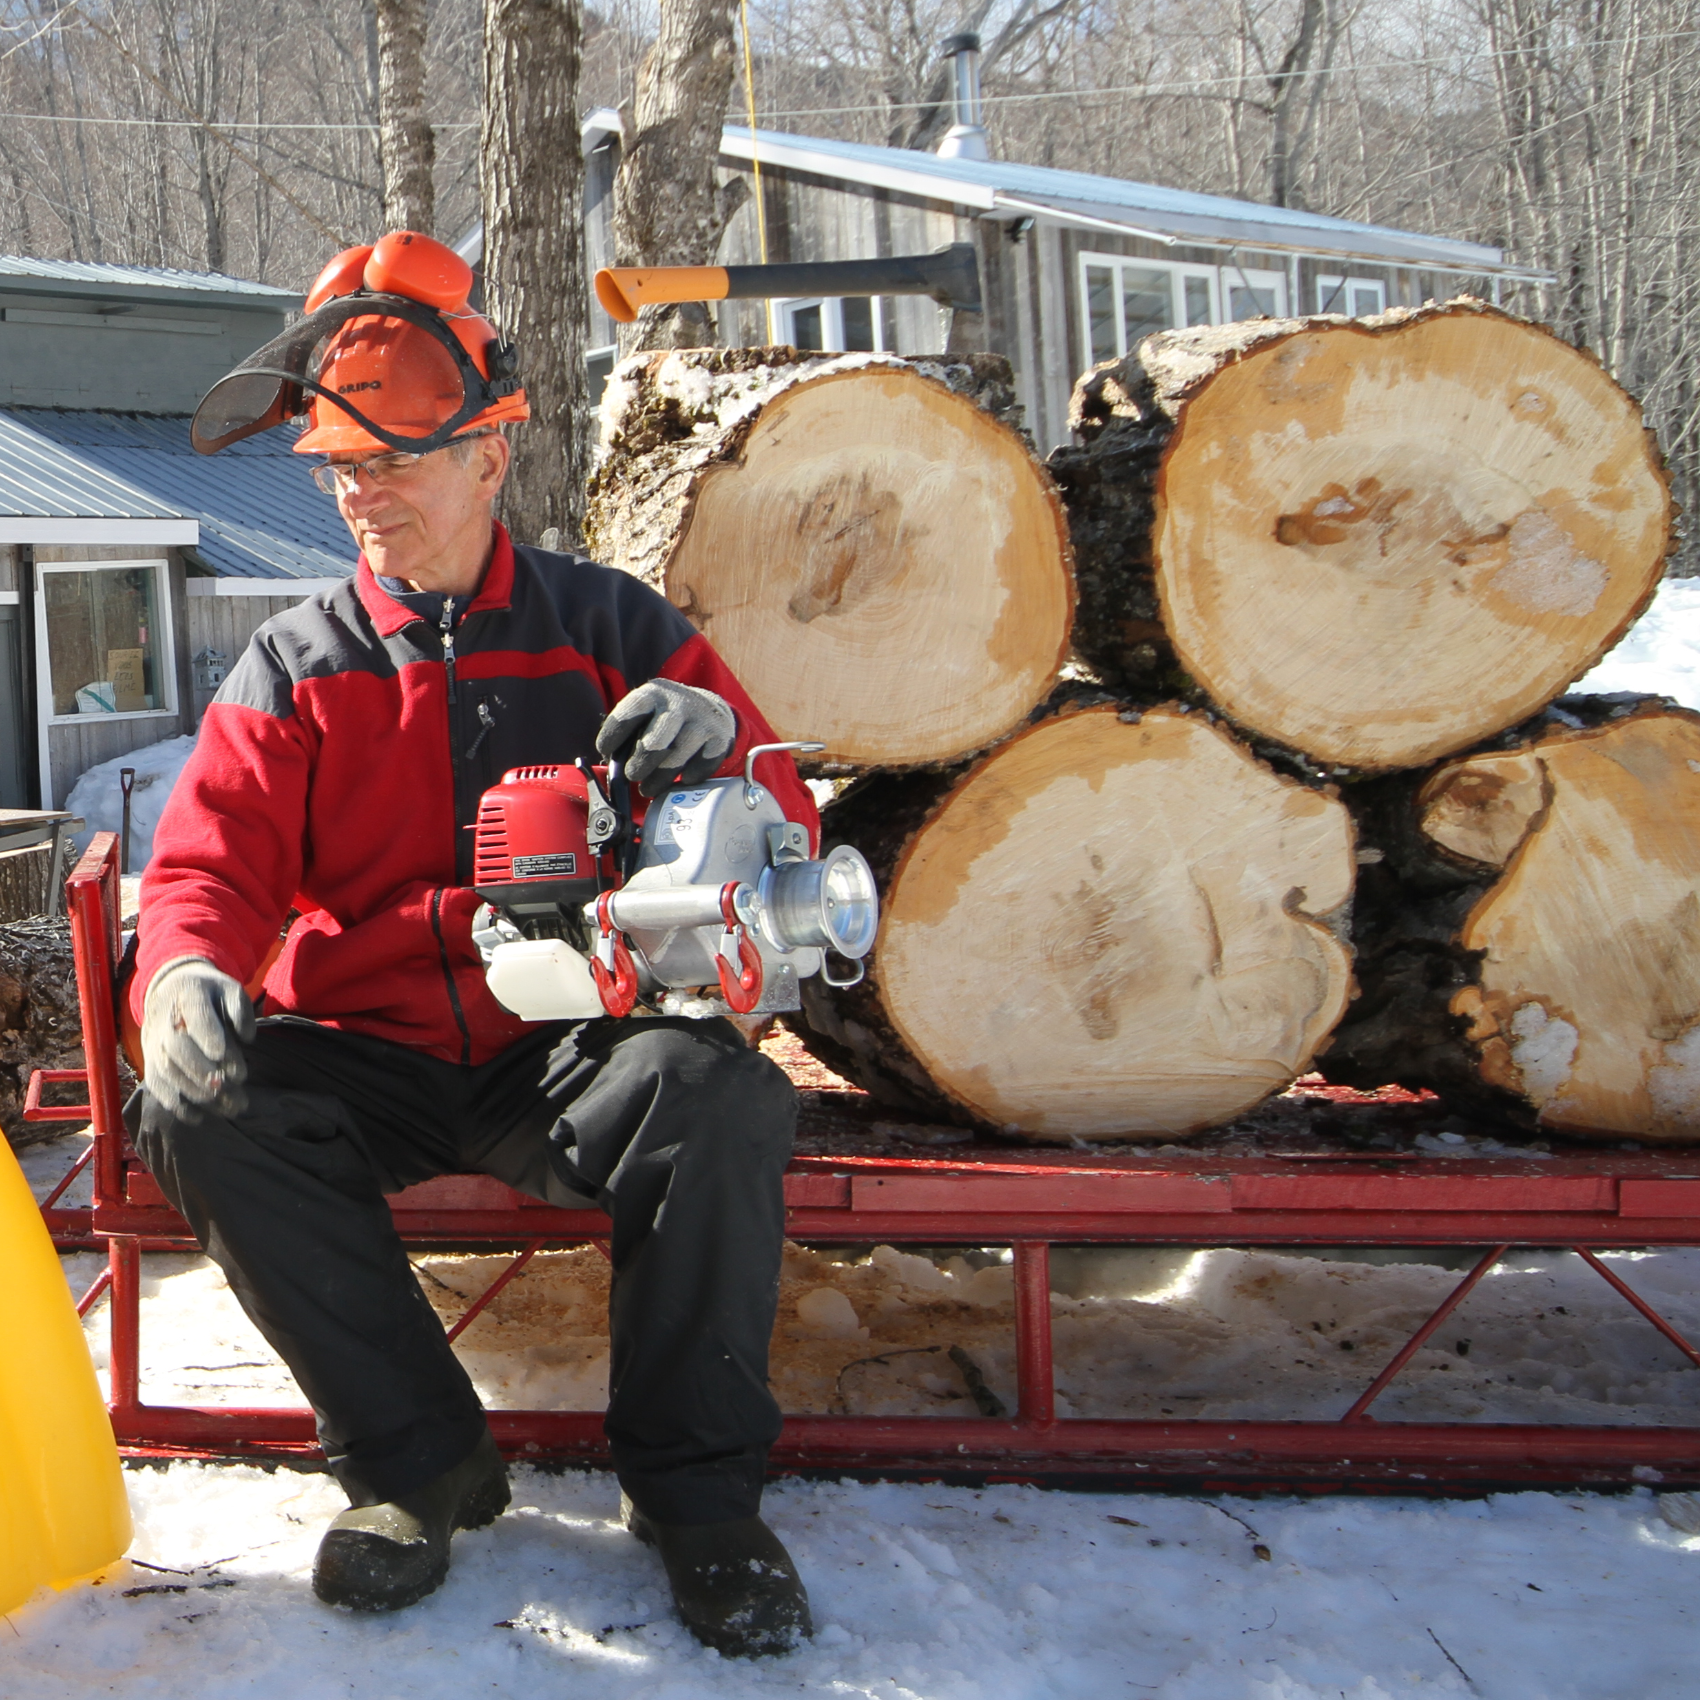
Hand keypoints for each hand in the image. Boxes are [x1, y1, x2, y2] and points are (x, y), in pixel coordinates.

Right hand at [141, 957, 256, 1119]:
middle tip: (228, 1085)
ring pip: (168, 1071)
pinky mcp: (150, 1062)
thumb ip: (240, 1009)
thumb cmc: (209, 992)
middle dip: (201, 1070)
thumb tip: (247, 1038)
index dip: (207, 1034)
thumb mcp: (230, 989)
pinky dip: (176, 1103)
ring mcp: (154, 1043)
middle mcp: (166, 1021)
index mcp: (189, 994)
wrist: (170, 988)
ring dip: (195, 1092)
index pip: (196, 1014)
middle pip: (178, 1048)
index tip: (221, 1053)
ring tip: (227, 1107)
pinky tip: (199, 1116)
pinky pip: (158, 1085)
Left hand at [596, 680, 736, 797]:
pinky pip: (699, 770)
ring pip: (675, 761)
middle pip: (653, 743)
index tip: (605, 751)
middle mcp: (679, 703)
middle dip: (639, 765)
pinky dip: (687, 778)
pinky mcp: (720, 739)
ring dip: (658, 780)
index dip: (611, 738)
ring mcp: (702, 721)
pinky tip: (680, 776)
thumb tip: (612, 767)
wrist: (709, 708)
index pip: (626, 716)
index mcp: (653, 693)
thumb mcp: (646, 713)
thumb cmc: (666, 718)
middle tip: (633, 776)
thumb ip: (627, 734)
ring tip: (649, 787)